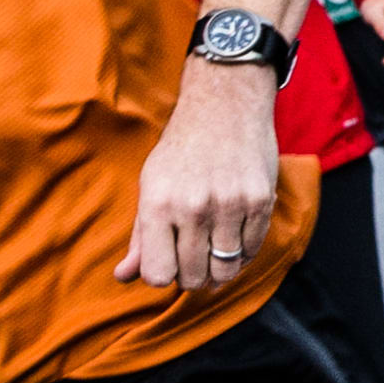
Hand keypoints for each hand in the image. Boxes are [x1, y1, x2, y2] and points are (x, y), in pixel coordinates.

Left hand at [115, 61, 277, 288]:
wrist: (224, 104)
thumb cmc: (181, 150)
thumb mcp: (151, 186)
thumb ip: (140, 235)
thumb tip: (123, 276)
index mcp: (158, 203)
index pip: (157, 275)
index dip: (162, 275)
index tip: (168, 262)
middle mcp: (192, 206)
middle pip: (193, 278)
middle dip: (192, 276)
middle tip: (193, 256)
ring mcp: (230, 204)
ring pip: (225, 270)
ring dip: (219, 268)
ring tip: (214, 249)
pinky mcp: (260, 200)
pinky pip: (252, 251)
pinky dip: (243, 252)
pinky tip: (234, 234)